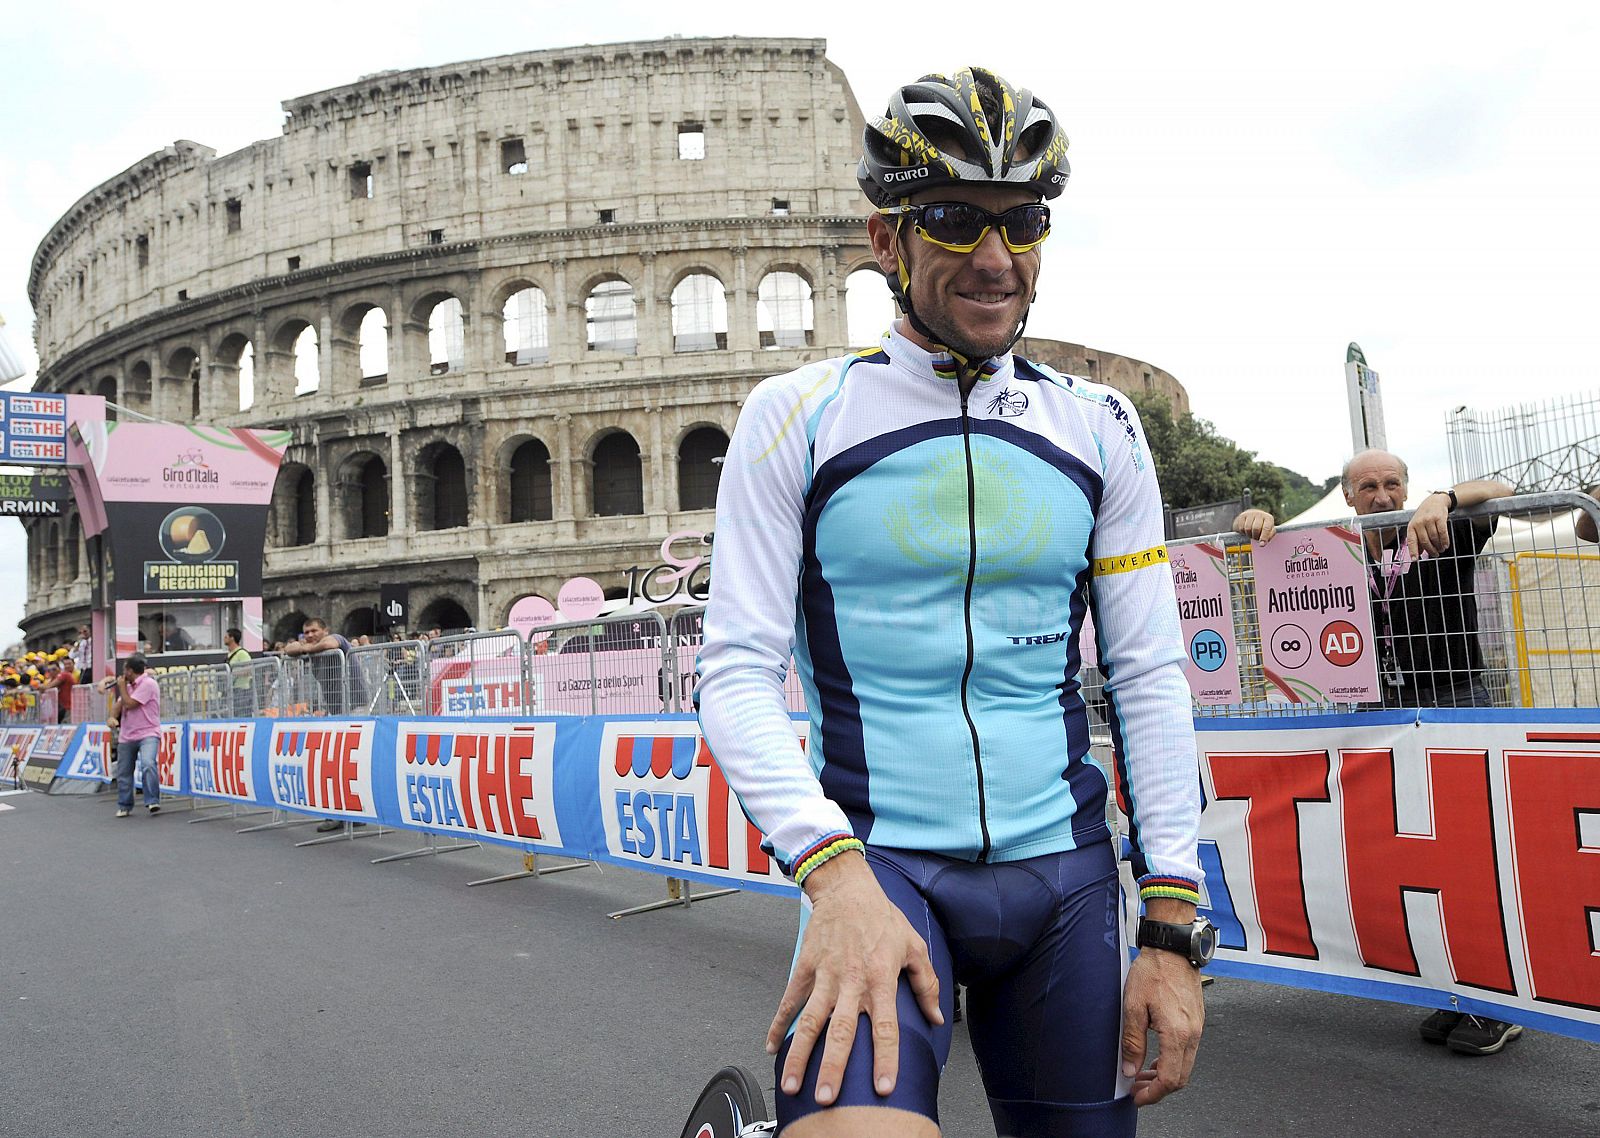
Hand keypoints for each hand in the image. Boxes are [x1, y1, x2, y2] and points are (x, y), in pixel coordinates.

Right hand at [767, 852, 941, 1106]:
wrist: (847, 888)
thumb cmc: (882, 917)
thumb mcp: (914, 946)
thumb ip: (927, 984)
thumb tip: (937, 1016)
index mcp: (881, 979)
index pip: (886, 1027)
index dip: (886, 1058)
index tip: (883, 1086)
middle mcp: (852, 982)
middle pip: (841, 1031)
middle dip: (833, 1067)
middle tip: (827, 1097)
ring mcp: (825, 975)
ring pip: (810, 1021)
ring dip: (800, 1054)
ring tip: (791, 1083)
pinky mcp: (806, 967)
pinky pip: (790, 1000)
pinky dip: (778, 1023)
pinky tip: (771, 1046)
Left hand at [1121, 948, 1204, 1106]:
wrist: (1172, 949)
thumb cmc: (1153, 971)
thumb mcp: (1133, 1006)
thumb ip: (1132, 1042)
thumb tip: (1130, 1069)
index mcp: (1177, 1033)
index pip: (1170, 1079)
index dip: (1153, 1094)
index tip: (1138, 1097)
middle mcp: (1192, 1034)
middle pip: (1181, 1077)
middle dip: (1159, 1089)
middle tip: (1138, 1089)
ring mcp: (1197, 1028)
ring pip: (1185, 1065)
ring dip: (1165, 1075)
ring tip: (1142, 1074)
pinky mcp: (1196, 1021)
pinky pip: (1187, 1051)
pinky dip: (1172, 1060)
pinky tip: (1155, 1057)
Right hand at [1232, 508, 1276, 543]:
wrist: (1252, 517)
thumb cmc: (1262, 527)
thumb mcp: (1268, 532)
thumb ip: (1267, 538)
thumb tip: (1262, 544)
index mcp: (1268, 518)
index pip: (1266, 528)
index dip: (1264, 537)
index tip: (1261, 545)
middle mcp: (1260, 514)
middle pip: (1256, 528)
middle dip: (1255, 536)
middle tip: (1255, 537)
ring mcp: (1250, 514)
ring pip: (1247, 528)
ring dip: (1249, 534)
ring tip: (1251, 533)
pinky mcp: (1242, 516)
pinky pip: (1241, 528)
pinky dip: (1243, 532)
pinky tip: (1245, 530)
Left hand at [1404, 492, 1452, 558]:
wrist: (1435, 501)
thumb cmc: (1424, 516)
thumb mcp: (1417, 525)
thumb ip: (1417, 538)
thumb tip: (1418, 553)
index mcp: (1411, 526)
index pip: (1411, 541)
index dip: (1413, 551)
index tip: (1415, 560)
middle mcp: (1419, 523)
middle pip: (1425, 541)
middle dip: (1431, 550)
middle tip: (1435, 554)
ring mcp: (1429, 520)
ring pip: (1434, 538)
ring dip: (1439, 546)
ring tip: (1441, 549)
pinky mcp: (1440, 518)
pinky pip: (1443, 533)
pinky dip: (1445, 541)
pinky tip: (1446, 545)